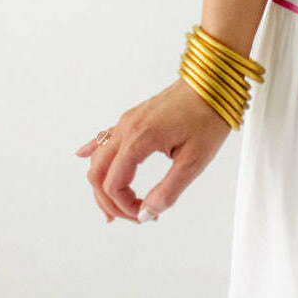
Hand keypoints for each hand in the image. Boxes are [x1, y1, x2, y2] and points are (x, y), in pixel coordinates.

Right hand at [74, 78, 233, 222]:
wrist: (214, 81)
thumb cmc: (208, 116)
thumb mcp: (194, 161)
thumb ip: (168, 191)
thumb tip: (146, 214)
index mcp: (139, 139)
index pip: (114, 185)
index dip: (125, 207)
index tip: (146, 215)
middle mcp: (127, 128)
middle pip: (97, 173)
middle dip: (109, 201)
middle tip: (130, 216)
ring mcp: (128, 120)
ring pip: (98, 157)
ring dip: (102, 183)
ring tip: (115, 205)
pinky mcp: (134, 116)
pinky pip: (105, 136)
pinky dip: (93, 152)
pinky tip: (82, 156)